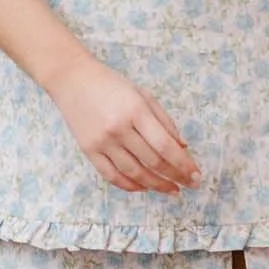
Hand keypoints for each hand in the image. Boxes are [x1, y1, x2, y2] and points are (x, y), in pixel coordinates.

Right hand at [53, 55, 199, 194]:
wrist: (71, 78)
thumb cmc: (111, 84)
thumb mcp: (142, 94)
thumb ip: (164, 120)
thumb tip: (182, 148)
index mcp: (136, 111)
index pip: (165, 145)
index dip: (183, 164)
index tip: (196, 175)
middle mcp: (119, 128)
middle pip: (152, 162)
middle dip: (175, 177)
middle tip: (190, 185)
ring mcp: (102, 142)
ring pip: (134, 173)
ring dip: (156, 185)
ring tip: (171, 190)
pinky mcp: (88, 150)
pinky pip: (111, 175)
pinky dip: (129, 186)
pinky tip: (144, 188)